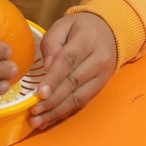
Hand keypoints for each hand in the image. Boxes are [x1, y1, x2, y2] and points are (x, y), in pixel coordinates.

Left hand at [29, 12, 116, 129]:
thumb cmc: (81, 27)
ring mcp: (102, 76)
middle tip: (34, 112)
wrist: (111, 31)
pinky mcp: (100, 87)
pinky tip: (50, 119)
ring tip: (38, 121)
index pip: (69, 61)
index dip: (54, 78)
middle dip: (53, 100)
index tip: (40, 93)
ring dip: (57, 111)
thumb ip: (52, 42)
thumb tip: (47, 67)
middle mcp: (98, 60)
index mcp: (87, 40)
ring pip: (79, 97)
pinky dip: (65, 112)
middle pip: (74, 83)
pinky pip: (82, 102)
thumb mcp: (64, 25)